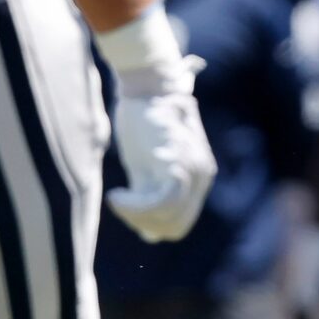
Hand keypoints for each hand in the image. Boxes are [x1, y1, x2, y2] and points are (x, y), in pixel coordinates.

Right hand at [106, 69, 216, 242]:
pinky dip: (135, 207)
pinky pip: (160, 203)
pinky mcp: (177, 164)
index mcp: (200, 177)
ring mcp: (193, 172)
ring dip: (136, 217)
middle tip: (120, 208)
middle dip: (144, 225)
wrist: (148, 84)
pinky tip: (117, 197)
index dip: (152, 225)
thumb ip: (150, 194)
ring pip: (168, 218)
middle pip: (176, 226)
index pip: (180, 222)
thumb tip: (148, 234)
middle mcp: (202, 177)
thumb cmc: (143, 119)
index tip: (127, 212)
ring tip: (117, 201)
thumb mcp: (147, 164)